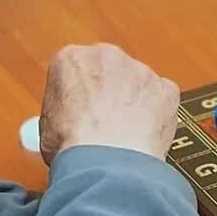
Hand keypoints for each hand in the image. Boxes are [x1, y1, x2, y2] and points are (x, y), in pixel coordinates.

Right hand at [38, 43, 179, 164]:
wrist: (106, 158)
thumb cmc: (74, 143)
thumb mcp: (49, 122)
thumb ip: (65, 108)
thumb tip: (70, 121)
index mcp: (71, 59)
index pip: (79, 69)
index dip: (83, 92)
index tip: (86, 107)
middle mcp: (108, 57)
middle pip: (113, 71)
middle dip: (113, 93)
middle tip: (109, 120)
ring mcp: (141, 71)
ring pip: (140, 84)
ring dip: (137, 103)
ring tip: (129, 132)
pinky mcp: (167, 88)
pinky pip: (164, 98)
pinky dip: (160, 114)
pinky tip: (147, 133)